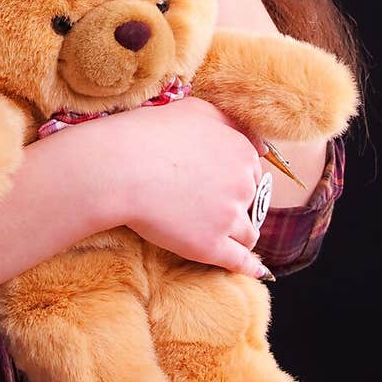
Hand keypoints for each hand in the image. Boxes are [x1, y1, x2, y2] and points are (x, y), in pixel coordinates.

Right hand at [95, 97, 271, 277]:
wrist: (120, 168)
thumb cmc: (150, 133)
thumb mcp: (196, 109)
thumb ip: (230, 121)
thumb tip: (260, 143)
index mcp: (242, 152)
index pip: (253, 171)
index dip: (235, 177)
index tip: (219, 182)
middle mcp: (243, 185)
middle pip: (252, 202)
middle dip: (237, 204)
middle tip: (210, 205)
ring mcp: (228, 218)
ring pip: (248, 233)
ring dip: (240, 234)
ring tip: (224, 235)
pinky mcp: (210, 246)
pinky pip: (240, 261)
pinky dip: (249, 267)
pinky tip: (254, 271)